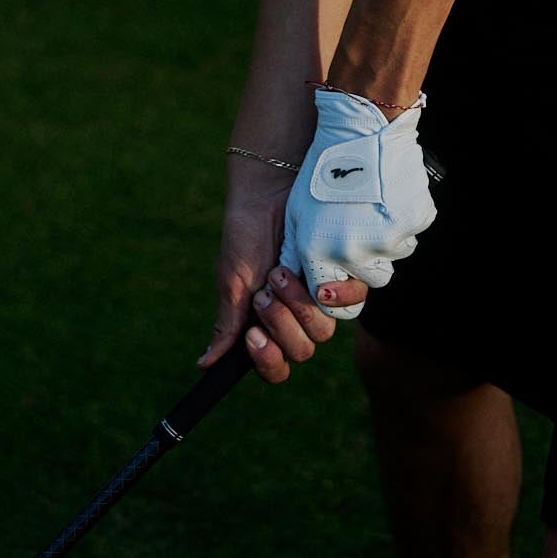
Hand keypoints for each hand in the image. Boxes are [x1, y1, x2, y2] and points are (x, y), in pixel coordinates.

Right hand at [199, 162, 366, 383]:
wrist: (268, 191)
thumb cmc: (247, 235)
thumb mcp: (234, 281)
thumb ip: (228, 324)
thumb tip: (204, 364)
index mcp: (268, 325)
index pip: (276, 366)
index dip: (267, 361)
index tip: (253, 335)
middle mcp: (296, 316)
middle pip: (301, 351)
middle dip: (280, 324)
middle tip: (265, 291)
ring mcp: (320, 298)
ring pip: (323, 331)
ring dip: (299, 306)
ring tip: (281, 272)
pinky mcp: (342, 276)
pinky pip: (352, 303)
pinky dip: (337, 297)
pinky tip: (320, 283)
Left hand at [280, 89, 435, 317]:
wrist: (361, 127)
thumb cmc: (323, 167)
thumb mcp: (299, 211)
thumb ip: (300, 252)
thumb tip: (302, 281)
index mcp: (320, 251)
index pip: (330, 300)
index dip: (333, 287)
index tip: (333, 272)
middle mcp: (355, 252)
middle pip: (369, 280)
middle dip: (364, 261)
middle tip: (359, 225)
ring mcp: (389, 239)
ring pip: (393, 254)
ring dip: (385, 237)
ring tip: (372, 202)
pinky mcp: (415, 220)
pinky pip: (410, 231)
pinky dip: (402, 216)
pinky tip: (388, 193)